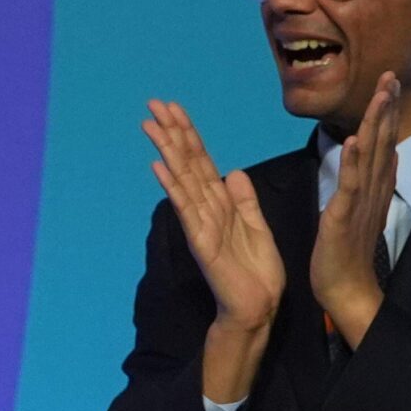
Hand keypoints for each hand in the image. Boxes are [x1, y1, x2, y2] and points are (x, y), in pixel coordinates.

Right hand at [145, 99, 285, 330]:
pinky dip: (173, 187)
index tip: (175, 109)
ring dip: (166, 151)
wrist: (259, 305)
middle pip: (187, 162)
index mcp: (220, 203)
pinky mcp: (202, 241)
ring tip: (151, 126)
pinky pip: (186, 209)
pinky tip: (160, 168)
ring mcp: (201, 223)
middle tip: (154, 105)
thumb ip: (244, 199)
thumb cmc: (257, 271)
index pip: (201, 161)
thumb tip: (231, 171)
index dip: (189, 133)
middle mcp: (206, 208)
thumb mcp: (256, 226)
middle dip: (172, 132)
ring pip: (182, 179)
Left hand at [310, 71, 401, 348]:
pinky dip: (353, 161)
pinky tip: (356, 139)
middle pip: (382, 141)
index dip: (387, 112)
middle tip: (392, 75)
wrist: (346, 289)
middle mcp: (372, 190)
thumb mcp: (363, 209)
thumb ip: (375, 181)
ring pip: (371, 156)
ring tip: (381, 94)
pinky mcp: (343, 217)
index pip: (383, 142)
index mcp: (374, 187)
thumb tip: (390, 155)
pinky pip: (350, 185)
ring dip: (376, 124)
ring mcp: (360, 202)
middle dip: (387, 107)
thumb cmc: (348, 252)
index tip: (390, 82)